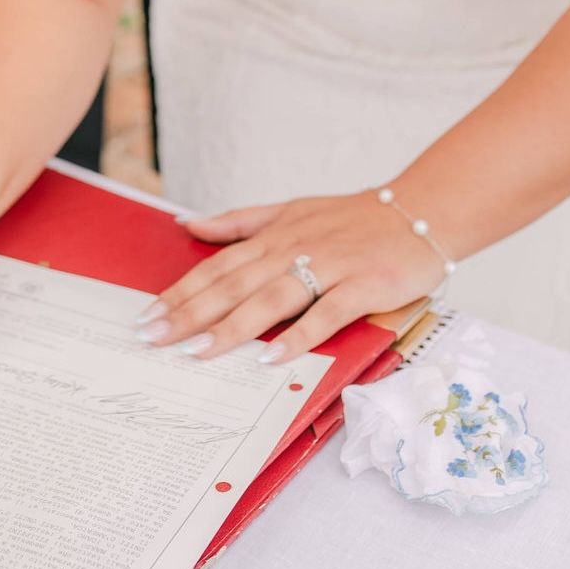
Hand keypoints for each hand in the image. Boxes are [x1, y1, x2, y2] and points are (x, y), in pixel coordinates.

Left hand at [134, 192, 445, 363]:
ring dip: (231, 327)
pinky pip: (325, 313)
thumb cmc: (353, 217)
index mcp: (272, 236)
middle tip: (154, 338)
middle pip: (232, 285)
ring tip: (197, 352)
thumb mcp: (289, 210)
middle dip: (189, 313)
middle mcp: (293, 249)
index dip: (180, 292)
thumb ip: (239, 221)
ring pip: (270, 299)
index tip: (148, 315)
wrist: (421, 211)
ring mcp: (328, 267)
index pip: (216, 267)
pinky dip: (299, 336)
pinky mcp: (362, 285)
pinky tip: (271, 358)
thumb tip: (189, 223)